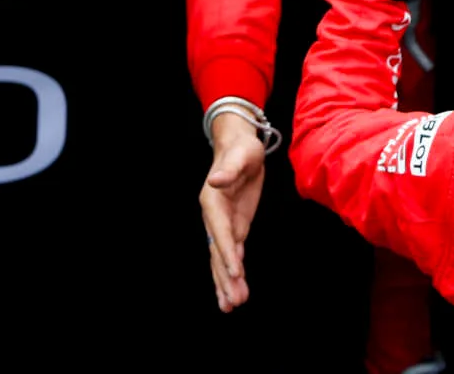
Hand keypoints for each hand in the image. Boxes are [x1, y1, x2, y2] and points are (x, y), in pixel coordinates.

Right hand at [201, 113, 267, 312]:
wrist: (239, 147)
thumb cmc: (241, 150)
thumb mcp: (241, 156)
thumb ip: (229, 170)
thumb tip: (216, 180)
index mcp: (212, 202)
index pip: (220, 232)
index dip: (227, 253)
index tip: (235, 273)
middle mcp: (213, 217)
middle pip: (218, 252)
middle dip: (225, 278)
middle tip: (233, 303)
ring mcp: (222, 225)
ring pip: (221, 259)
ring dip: (226, 282)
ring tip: (231, 306)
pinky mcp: (234, 227)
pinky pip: (231, 254)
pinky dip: (233, 273)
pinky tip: (236, 290)